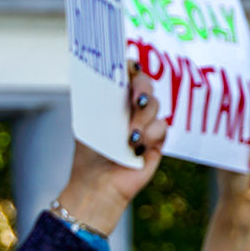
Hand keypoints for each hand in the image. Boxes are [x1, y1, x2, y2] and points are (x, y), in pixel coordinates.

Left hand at [55, 65, 167, 234]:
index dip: (131, 67)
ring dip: (142, 116)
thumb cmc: (89, 153)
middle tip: (135, 98)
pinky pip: (161, 127)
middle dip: (142, 86)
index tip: (129, 66)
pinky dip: (149, 133)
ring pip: (156, 105)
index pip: (128, 75)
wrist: (96, 184)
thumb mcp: (88, 122)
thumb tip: (98, 73)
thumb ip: (97, 99)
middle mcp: (132, 109)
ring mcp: (146, 124)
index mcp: (115, 100)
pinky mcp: (156, 142)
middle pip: (146, 84)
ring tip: (129, 135)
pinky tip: (135, 145)